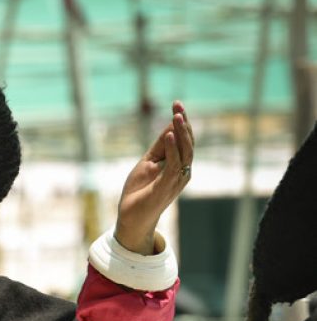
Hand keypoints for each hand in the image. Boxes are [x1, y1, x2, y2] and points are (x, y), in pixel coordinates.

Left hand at [114, 101, 194, 254]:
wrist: (131, 217)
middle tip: (178, 106)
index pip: (184, 139)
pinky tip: (169, 135)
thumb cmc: (139, 191)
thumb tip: (169, 126)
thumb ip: (159, 146)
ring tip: (176, 116)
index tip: (177, 103)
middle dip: (184, 123)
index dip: (182, 122)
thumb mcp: (148, 162)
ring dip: (181, 133)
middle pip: (188, 143)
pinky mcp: (167, 186)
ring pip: (185, 152)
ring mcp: (176, 179)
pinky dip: (172, 149)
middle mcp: (182, 171)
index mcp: (178, 165)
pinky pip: (173, 165)